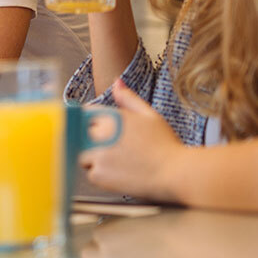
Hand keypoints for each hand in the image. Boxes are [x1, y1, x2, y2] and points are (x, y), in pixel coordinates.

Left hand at [78, 79, 185, 203]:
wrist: (176, 174)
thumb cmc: (166, 145)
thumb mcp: (150, 115)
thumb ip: (129, 99)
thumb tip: (116, 82)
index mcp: (111, 116)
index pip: (86, 114)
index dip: (94, 123)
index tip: (105, 132)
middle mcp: (101, 133)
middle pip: (80, 134)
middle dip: (92, 140)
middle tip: (115, 150)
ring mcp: (98, 155)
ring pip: (82, 154)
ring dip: (94, 158)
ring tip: (119, 162)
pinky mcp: (99, 175)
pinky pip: (90, 173)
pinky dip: (102, 175)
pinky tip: (120, 174)